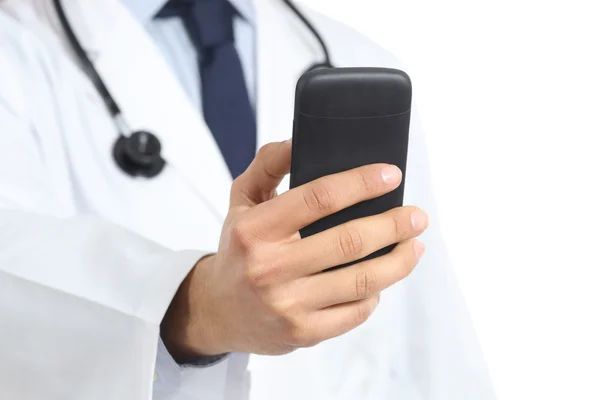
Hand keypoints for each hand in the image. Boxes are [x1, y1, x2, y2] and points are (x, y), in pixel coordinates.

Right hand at [162, 140, 428, 359]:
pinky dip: (375, 293)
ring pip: (361, 280)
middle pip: (349, 241)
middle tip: (417, 216)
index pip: (319, 198)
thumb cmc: (239, 249)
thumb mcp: (242, 200)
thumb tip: (299, 141)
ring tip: (415, 246)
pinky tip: (382, 279)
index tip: (391, 175)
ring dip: (398, 261)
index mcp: (255, 229)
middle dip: (394, 225)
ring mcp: (287, 304)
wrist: (218, 310)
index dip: (361, 183)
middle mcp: (269, 267)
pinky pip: (355, 311)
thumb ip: (267, 165)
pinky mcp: (303, 332)